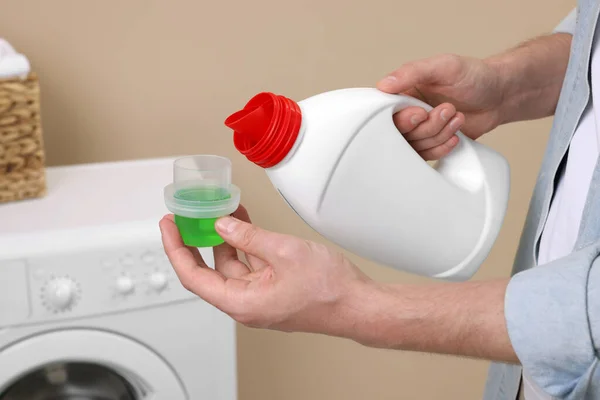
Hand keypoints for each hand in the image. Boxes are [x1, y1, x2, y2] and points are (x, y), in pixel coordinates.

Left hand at [159, 205, 370, 333]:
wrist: (358, 304)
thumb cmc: (329, 290)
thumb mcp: (284, 251)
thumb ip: (249, 238)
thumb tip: (223, 226)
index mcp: (242, 302)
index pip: (193, 276)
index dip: (177, 249)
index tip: (169, 226)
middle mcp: (246, 303)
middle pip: (209, 270)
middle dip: (197, 240)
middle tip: (188, 216)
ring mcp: (260, 296)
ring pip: (231, 265)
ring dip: (223, 238)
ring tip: (219, 212)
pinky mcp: (274, 289)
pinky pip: (250, 265)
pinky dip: (244, 244)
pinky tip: (243, 224)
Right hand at [377, 54, 504, 159]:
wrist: (499, 95)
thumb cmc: (473, 75)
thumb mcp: (443, 66)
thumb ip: (412, 72)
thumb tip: (384, 84)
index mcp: (403, 92)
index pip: (385, 112)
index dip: (402, 117)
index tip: (421, 112)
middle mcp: (407, 112)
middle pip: (401, 133)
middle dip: (427, 125)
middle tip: (447, 109)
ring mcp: (419, 130)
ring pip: (415, 146)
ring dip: (439, 134)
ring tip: (456, 117)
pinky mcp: (432, 144)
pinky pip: (427, 156)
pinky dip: (442, 147)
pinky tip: (455, 135)